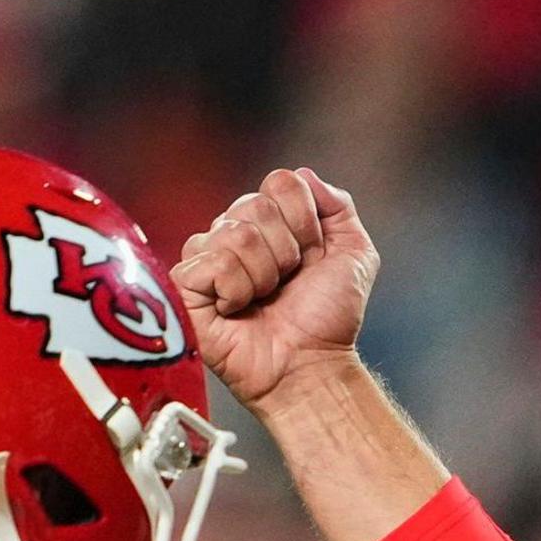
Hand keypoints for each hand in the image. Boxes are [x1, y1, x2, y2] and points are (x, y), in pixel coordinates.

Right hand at [176, 167, 381, 408]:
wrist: (311, 365)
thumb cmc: (328, 320)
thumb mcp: (354, 255)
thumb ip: (339, 207)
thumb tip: (305, 175)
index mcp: (271, 222)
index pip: (280, 183)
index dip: (305, 221)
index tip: (312, 257)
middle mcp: (236, 233)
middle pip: (255, 204)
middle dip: (286, 251)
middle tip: (287, 284)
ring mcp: (208, 257)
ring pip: (235, 233)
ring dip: (263, 274)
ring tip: (264, 299)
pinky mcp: (186, 285)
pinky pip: (211, 262)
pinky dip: (236, 289)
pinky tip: (238, 309)